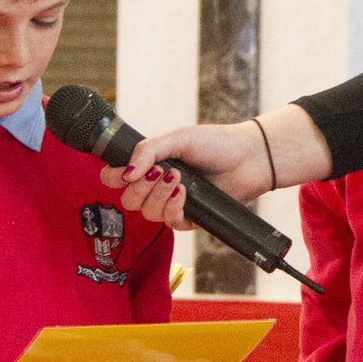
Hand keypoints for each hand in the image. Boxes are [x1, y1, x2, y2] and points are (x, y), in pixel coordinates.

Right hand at [100, 105, 332, 224]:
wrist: (248, 159)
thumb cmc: (215, 143)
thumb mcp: (177, 138)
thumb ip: (146, 151)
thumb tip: (124, 174)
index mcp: (149, 165)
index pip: (115, 178)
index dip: (113, 178)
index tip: (126, 173)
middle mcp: (156, 186)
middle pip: (128, 201)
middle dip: (141, 188)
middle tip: (161, 171)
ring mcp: (172, 204)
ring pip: (147, 214)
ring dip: (159, 196)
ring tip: (179, 179)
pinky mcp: (190, 218)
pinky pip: (170, 223)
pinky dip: (174, 207)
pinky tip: (186, 193)